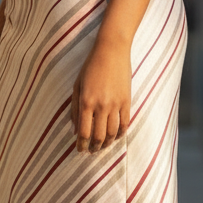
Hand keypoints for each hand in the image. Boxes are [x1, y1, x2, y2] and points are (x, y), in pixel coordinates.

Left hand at [71, 37, 130, 152]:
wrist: (112, 51)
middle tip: (91, 151)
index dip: (81, 145)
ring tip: (102, 146)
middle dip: (94, 147)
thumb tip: (75, 130)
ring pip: (112, 133)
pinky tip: (116, 137)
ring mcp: (116, 104)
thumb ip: (75, 109)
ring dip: (107, 143)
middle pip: (98, 136)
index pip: (84, 132)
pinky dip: (120, 134)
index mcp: (86, 102)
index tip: (80, 150)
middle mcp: (101, 106)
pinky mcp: (127, 101)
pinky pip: (125, 123)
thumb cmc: (90, 67)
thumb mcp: (77, 86)